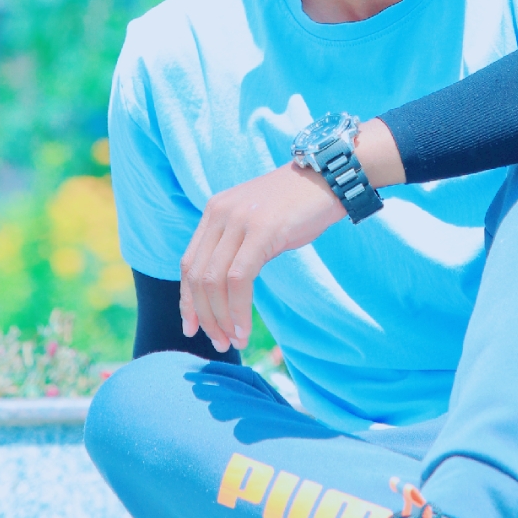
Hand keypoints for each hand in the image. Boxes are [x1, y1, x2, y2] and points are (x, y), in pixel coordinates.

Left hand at [180, 118, 403, 353]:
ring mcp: (239, 221)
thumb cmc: (300, 203)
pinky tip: (244, 328)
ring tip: (233, 340)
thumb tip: (228, 287)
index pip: (189, 263)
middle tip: (218, 342)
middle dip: (204, 315)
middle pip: (197, 276)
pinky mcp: (261, 231)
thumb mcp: (259, 221)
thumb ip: (239, 244)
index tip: (192, 326)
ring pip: (214, 281)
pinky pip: (239, 279)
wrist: (330, 176)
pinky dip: (238, 309)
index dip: (187, 300)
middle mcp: (220, 213)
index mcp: (215, 211)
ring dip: (221, 318)